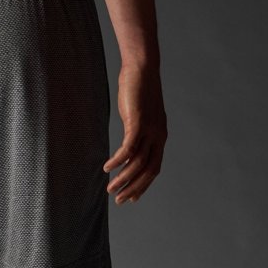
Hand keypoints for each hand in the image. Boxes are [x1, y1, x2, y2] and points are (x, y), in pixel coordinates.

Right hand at [103, 64, 166, 203]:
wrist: (142, 67)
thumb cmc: (139, 89)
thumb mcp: (140, 115)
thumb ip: (137, 130)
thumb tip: (130, 143)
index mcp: (160, 136)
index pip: (154, 168)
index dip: (143, 185)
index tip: (132, 198)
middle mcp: (158, 136)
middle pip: (148, 171)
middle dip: (133, 188)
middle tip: (119, 201)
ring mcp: (149, 130)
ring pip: (137, 163)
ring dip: (123, 178)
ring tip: (110, 188)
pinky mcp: (138, 122)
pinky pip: (128, 148)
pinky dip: (117, 161)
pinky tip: (107, 168)